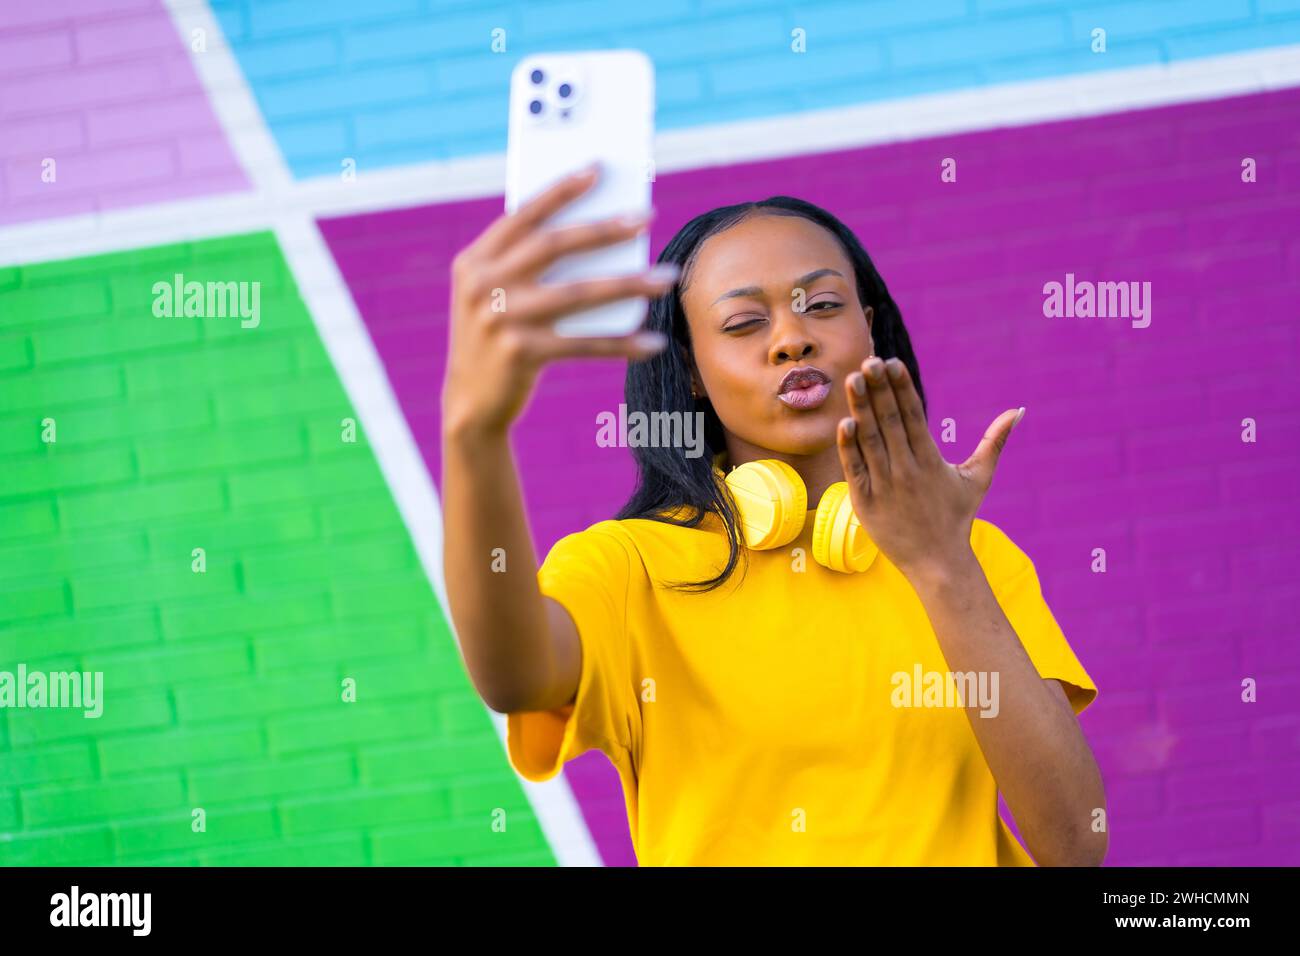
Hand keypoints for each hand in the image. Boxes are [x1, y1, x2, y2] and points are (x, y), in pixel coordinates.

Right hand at [442, 164, 679, 436]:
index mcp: (475, 261)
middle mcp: (482, 285)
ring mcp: (499, 319)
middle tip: (647, 216)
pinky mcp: (521, 353)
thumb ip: (530, 265)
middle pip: (554, 246)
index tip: (599, 169)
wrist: (470, 404)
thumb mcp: (497, 295)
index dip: (561, 190)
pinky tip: (653, 340)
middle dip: (605, 228)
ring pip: (578, 293)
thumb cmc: (498, 338)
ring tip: (667, 277)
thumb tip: (602, 234)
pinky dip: (622, 343)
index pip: (523, 214)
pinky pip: (584, 343)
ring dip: (629, 284)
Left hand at [835, 356, 1023, 580]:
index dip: (902, 388)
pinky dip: (849, 448)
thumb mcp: (978, 477)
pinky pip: (855, 469)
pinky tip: (843, 423)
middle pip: (890, 421)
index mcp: (931, 460)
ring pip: (870, 440)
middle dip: (879, 389)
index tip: (891, 362)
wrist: (937, 563)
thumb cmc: (957, 517)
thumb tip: (1019, 411)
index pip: (913, 415)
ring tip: (852, 380)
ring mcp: (885, 485)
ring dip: (860, 409)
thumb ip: (994, 442)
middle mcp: (907, 469)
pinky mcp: (866, 502)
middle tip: (868, 360)